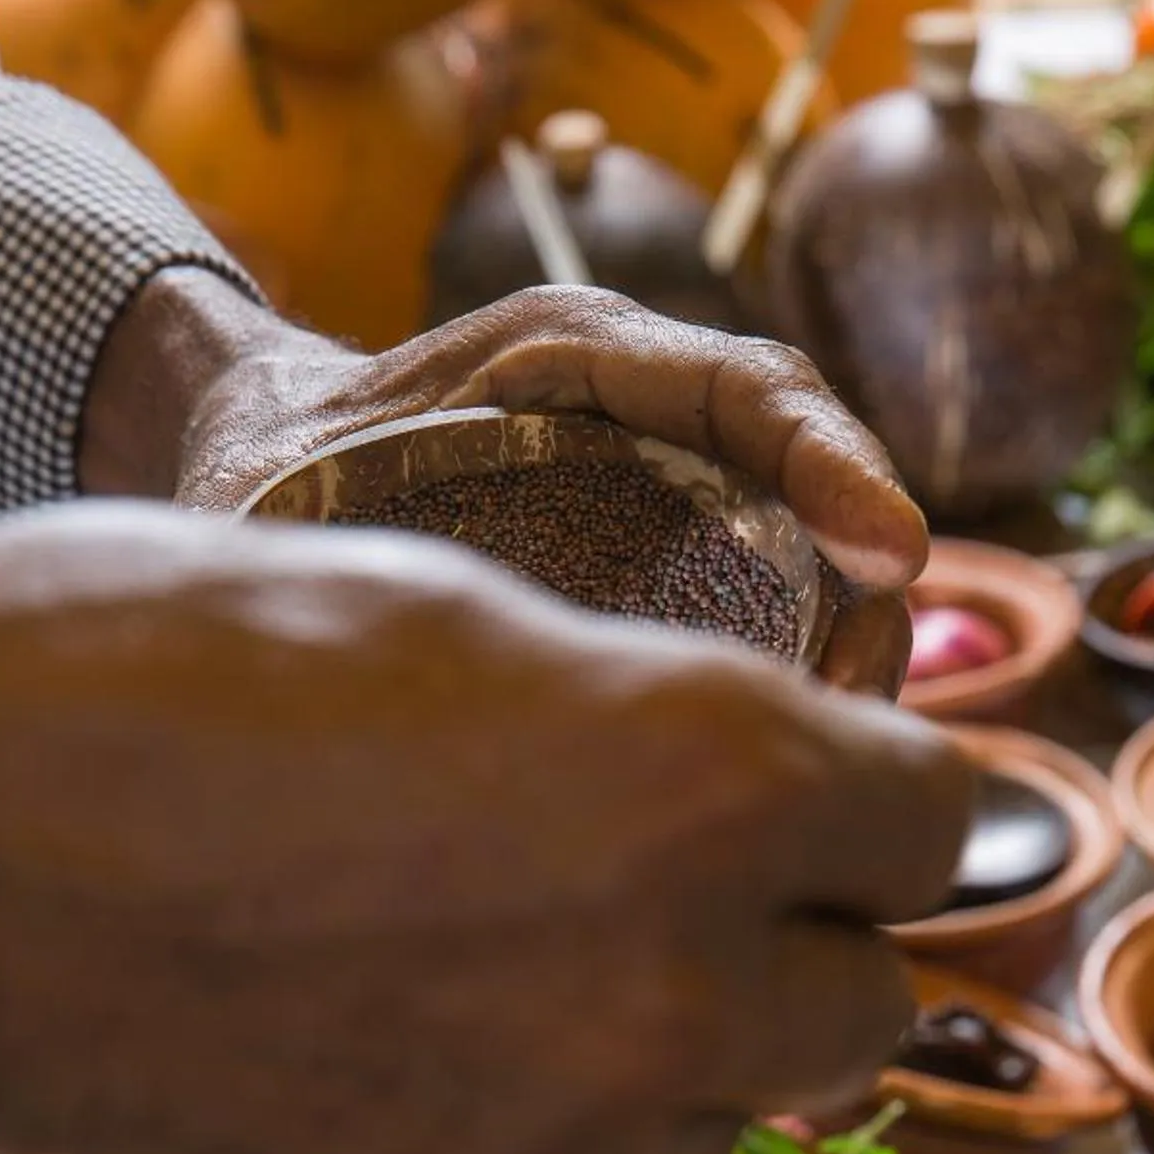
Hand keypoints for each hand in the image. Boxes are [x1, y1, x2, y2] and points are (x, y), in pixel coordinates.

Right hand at [0, 507, 967, 1153]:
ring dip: (662, 1037)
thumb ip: (663, 720)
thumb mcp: (434, 611)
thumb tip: (791, 799)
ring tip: (468, 939)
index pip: (940, 828)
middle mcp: (671, 999)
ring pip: (717, 1113)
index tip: (855, 797)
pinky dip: (529, 1125)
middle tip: (669, 869)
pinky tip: (375, 1037)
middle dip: (803, 938)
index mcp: (702, 783)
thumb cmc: (116, 674)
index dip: (897, 803)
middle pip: (864, 1009)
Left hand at [83, 273, 924, 694]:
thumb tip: (357, 623)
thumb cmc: (271, 467)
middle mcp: (649, 417)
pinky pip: (772, 633)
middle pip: (810, 488)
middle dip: (865, 598)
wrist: (260, 464)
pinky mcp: (680, 581)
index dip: (833, 464)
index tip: (892, 553)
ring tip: (838, 774)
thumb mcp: (280, 481)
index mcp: (568, 357)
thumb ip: (318, 523)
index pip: (741, 388)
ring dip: (845, 669)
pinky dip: (799, 706)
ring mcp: (676, 500)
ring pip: (810, 571)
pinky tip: (789, 797)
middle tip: (863, 720)